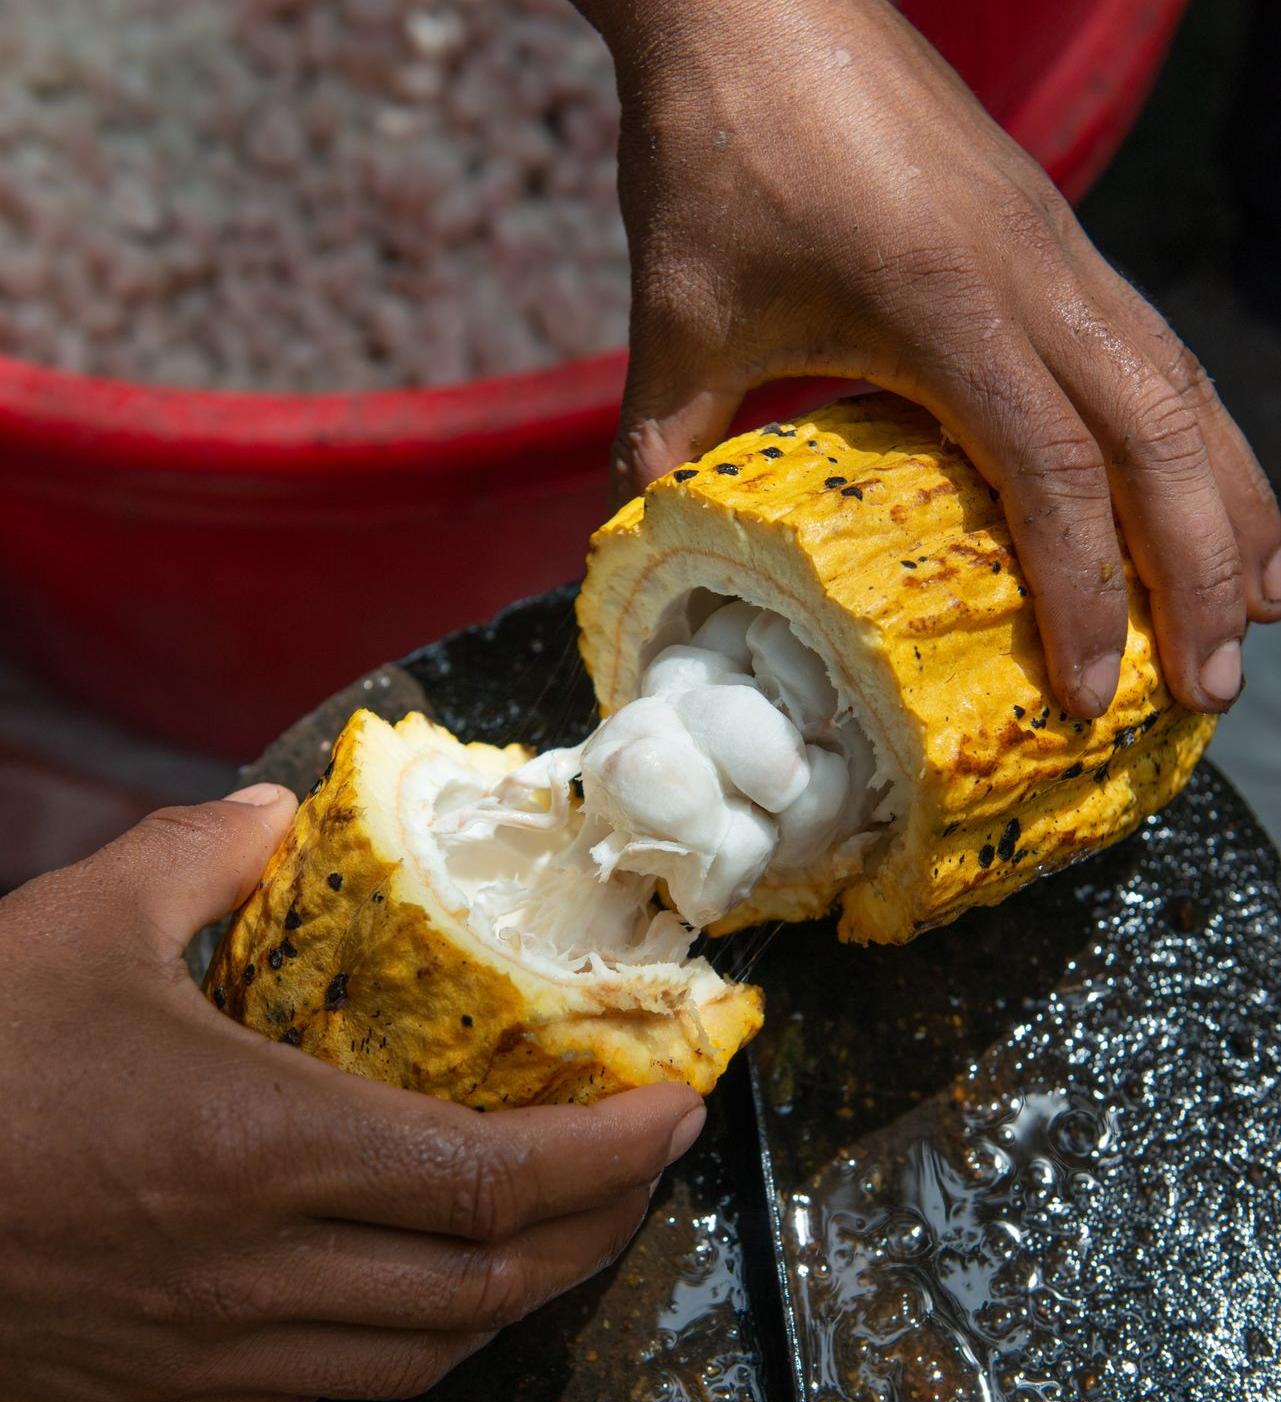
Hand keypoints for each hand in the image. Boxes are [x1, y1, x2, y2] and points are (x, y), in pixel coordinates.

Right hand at [0, 786, 704, 1401]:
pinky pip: (328, 1388)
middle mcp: (257, 1266)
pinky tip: (413, 1287)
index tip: (676, 1111)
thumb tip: (272, 819)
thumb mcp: (80, 922)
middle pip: (490, 1280)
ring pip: (423, 1353)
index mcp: (261, 1144)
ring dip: (516, 1291)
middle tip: (645, 1163)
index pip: (492, 1177)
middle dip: (599, 1225)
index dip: (609, 1153)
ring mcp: (211, 1347)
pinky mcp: (163, 1389)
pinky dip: (409, 1338)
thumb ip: (201, 858)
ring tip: (558, 1226)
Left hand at [580, 0, 1280, 717]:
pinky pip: (1156, 349)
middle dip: (1201, 574)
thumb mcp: (678, 318)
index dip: (1083, 594)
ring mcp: (1058, 250)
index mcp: (947, 304)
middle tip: (1207, 691)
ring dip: (1230, 505)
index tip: (1090, 697)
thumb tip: (635, 555)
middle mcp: (1035, 277)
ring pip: (1184, 388)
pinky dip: (1196, 434)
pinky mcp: (1055, 236)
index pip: (1053, 473)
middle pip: (1162, 439)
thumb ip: (663, 448)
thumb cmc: (716, 151)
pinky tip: (1207, 491)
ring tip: (1257, 611)